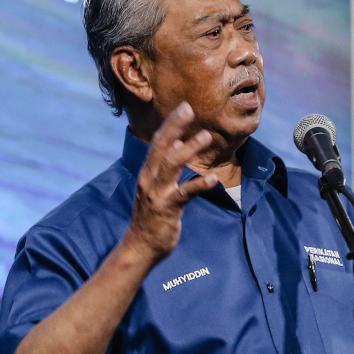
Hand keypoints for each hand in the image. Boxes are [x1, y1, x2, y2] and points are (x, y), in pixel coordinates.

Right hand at [125, 102, 217, 261]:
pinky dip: (198, 186)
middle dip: (174, 127)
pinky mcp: (166, 210)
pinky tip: (212, 180)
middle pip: (161, 148)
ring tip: (206, 136)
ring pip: (171, 166)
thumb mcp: (158, 187)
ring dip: (189, 150)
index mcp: (147, 172)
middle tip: (189, 110)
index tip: (184, 107)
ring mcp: (157, 194)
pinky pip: (184, 195)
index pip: (158, 142)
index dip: (170, 124)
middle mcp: (149, 179)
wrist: (141, 246)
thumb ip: (167, 167)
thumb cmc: (153, 216)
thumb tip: (179, 143)